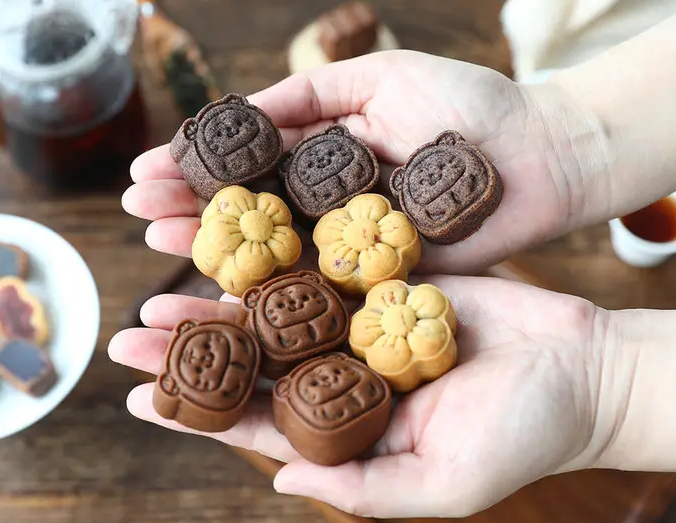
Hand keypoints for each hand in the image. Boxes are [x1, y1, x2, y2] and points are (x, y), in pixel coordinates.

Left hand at [108, 275, 612, 517]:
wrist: (581, 368)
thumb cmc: (522, 438)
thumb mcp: (444, 482)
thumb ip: (361, 488)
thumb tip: (278, 485)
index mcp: (347, 429)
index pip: (256, 424)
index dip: (197, 415)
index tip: (139, 402)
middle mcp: (342, 376)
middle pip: (249, 363)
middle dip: (187, 353)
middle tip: (125, 337)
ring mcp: (359, 326)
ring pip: (272, 313)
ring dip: (215, 303)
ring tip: (156, 291)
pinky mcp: (383, 282)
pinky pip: (320, 269)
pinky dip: (277, 261)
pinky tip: (231, 249)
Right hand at [122, 50, 604, 273]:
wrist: (540, 158)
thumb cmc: (467, 107)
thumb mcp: (382, 78)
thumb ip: (312, 95)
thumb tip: (241, 113)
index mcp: (324, 154)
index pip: (244, 164)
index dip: (196, 167)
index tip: (146, 169)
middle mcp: (325, 204)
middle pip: (245, 210)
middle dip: (188, 208)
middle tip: (135, 210)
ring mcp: (346, 244)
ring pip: (267, 251)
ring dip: (211, 247)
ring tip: (155, 242)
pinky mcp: (374, 280)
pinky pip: (312, 288)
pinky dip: (268, 291)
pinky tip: (220, 288)